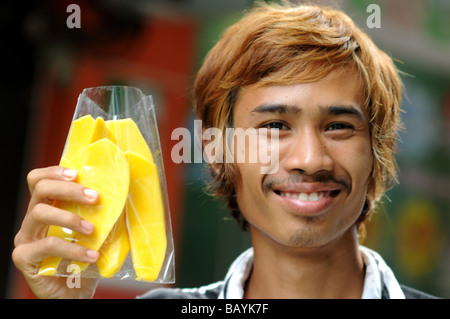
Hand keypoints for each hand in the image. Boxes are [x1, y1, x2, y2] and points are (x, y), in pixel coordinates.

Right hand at [12, 166, 100, 298]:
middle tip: (94, 197)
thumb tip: (124, 193)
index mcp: (46, 209)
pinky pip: (47, 245)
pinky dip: (72, 249)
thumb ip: (99, 214)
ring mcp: (25, 239)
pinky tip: (91, 256)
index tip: (77, 173)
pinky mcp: (25, 258)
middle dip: (69, 189)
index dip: (54, 172)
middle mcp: (31, 221)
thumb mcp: (95, 233)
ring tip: (92, 229)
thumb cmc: (85, 261)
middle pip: (40, 190)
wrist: (75, 295)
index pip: (39, 180)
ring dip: (70, 218)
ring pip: (39, 213)